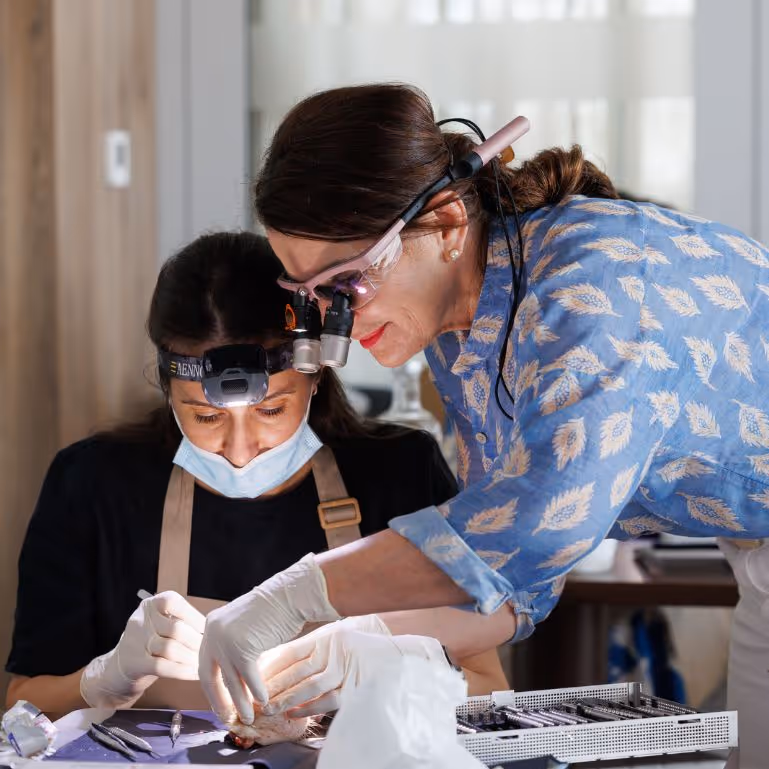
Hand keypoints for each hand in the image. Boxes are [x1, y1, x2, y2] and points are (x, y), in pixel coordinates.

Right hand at [80, 591, 204, 707]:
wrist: (116, 671)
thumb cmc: (149, 644)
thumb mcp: (160, 625)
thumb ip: (180, 621)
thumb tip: (211, 627)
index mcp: (150, 605)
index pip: (174, 603)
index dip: (194, 616)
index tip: (208, 629)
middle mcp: (140, 620)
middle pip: (176, 629)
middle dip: (197, 641)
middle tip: (210, 650)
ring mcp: (134, 642)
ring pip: (171, 649)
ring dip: (192, 658)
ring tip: (204, 663)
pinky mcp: (134, 664)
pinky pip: (163, 666)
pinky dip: (182, 671)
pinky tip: (195, 674)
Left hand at [199, 554, 340, 723]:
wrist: (291, 593)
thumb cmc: (276, 609)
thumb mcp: (246, 627)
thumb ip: (236, 646)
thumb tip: (235, 675)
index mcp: (212, 626)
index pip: (205, 663)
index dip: (212, 686)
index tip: (219, 702)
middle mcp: (213, 633)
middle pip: (209, 675)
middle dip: (219, 700)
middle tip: (227, 717)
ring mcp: (226, 640)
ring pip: (230, 681)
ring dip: (240, 703)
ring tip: (248, 717)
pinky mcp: (243, 648)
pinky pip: (248, 677)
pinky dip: (257, 691)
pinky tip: (264, 700)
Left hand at [259, 622, 447, 717]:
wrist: (402, 658)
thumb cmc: (367, 649)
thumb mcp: (341, 640)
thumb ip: (318, 649)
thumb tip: (285, 662)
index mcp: (329, 636)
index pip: (292, 650)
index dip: (272, 664)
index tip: (254, 675)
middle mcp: (336, 649)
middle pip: (297, 669)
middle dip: (274, 684)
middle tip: (255, 697)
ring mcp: (347, 668)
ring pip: (310, 685)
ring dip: (287, 698)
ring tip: (270, 708)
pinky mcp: (356, 687)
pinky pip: (328, 699)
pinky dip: (309, 707)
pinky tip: (294, 713)